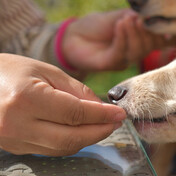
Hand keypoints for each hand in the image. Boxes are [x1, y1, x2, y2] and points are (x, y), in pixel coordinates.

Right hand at [0, 54, 125, 155]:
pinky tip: (82, 131)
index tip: (120, 113)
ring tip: (103, 126)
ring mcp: (14, 140)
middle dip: (100, 132)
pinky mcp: (14, 148)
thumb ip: (75, 90)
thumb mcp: (45, 71)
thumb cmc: (9, 70)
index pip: (76, 114)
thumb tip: (101, 108)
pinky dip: (70, 142)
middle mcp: (18, 124)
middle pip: (71, 138)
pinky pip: (50, 150)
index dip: (102, 115)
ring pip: (62, 148)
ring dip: (87, 139)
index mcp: (26, 98)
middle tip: (116, 122)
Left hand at [61, 9, 167, 70]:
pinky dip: (122, 36)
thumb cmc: (98, 25)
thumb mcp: (121, 15)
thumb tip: (155, 15)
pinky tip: (120, 23)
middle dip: (148, 30)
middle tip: (141, 17)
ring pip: (138, 50)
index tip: (170, 22)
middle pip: (152, 46)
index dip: (168, 34)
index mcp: (142, 41)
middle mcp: (136, 52)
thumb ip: (138, 16)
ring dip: (134, 32)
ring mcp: (125, 60)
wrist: (73, 35)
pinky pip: (121, 52)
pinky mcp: (112, 64)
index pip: (161, 40)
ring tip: (128, 18)